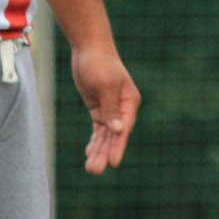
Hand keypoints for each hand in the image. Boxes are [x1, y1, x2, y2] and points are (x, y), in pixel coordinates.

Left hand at [71, 43, 140, 174]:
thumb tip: (118, 131)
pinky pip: (98, 129)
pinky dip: (95, 140)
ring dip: (98, 151)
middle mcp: (123, 108)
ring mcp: (110, 108)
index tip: (113, 163)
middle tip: (95, 171)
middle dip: (105, 153)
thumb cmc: (100, 63)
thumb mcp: (105, 85)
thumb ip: (111, 108)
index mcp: (130, 102)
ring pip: (105, 135)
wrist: (89, 48)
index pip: (124, 128)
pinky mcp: (99, 107)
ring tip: (91, 169)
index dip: (118, 146)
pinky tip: (89, 152)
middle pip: (114, 136)